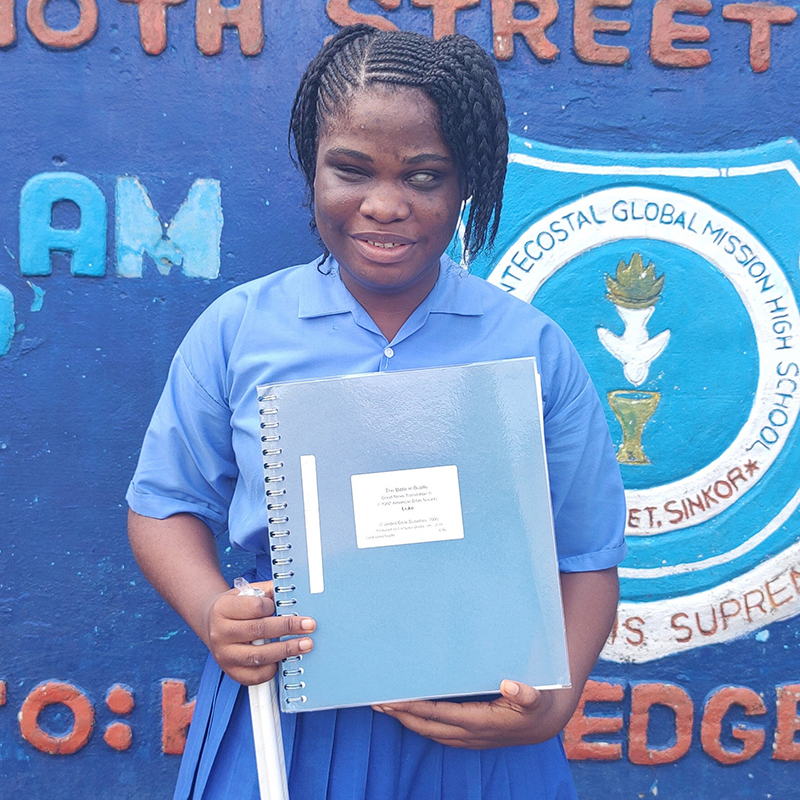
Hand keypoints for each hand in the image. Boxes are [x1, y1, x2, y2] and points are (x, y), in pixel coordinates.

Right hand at [204, 581, 315, 685]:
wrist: (212, 623)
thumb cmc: (235, 607)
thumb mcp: (246, 592)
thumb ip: (268, 592)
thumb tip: (292, 594)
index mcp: (223, 608)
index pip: (255, 606)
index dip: (274, 606)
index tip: (288, 607)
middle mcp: (220, 633)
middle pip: (258, 630)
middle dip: (288, 628)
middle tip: (309, 626)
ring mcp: (224, 655)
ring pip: (258, 655)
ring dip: (285, 650)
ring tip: (304, 645)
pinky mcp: (230, 672)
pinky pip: (254, 676)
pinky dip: (272, 669)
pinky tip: (284, 660)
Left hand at [372, 680, 569, 748]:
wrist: (545, 724)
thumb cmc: (539, 704)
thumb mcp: (537, 696)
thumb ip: (525, 693)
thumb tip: (509, 684)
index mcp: (482, 721)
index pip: (439, 715)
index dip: (415, 708)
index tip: (394, 700)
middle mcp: (471, 734)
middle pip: (428, 726)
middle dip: (401, 715)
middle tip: (378, 702)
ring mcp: (469, 738)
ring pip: (431, 732)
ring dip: (407, 721)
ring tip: (386, 708)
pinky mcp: (470, 736)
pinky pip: (439, 733)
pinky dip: (421, 725)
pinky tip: (410, 716)